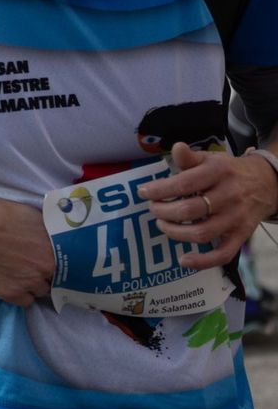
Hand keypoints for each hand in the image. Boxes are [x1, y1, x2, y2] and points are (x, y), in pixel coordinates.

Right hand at [0, 196, 54, 306]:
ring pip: (42, 290)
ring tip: (20, 272)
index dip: (60, 260)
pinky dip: (21, 293)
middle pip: (56, 278)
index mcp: (53, 249)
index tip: (53, 258)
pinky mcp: (11, 294)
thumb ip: (47, 231)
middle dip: (47, 271)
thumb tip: (56, 238)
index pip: (70, 263)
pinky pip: (26, 301)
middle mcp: (45, 269)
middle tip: (33, 263)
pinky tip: (11, 280)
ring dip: (35, 283)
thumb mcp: (30, 214)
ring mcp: (29, 284)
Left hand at [138, 141, 277, 268]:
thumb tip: (176, 147)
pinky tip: (183, 260)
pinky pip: (223, 254)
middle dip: (164, 211)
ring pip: (202, 233)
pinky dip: (203, 261)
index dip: (160, 190)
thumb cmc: (228, 171)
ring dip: (175, 232)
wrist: (266, 183)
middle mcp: (229, 196)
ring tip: (162, 224)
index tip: (143, 192)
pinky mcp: (241, 235)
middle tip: (153, 209)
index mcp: (218, 172)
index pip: (184, 184)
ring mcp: (236, 218)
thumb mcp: (211, 159)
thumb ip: (190, 157)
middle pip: (190, 210)